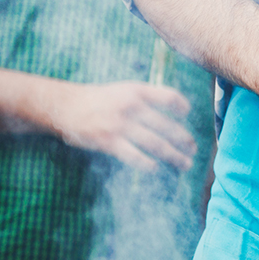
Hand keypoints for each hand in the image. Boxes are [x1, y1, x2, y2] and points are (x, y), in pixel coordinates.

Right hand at [54, 81, 197, 169]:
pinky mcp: (108, 141)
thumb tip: (175, 111)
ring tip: (184, 164)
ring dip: (173, 156)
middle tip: (193, 149)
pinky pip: (134, 156)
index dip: (182, 106)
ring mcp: (120, 125)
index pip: (169, 97)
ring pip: (155, 144)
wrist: (65, 106)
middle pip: (166, 126)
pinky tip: (156, 169)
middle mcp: (131, 106)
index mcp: (136, 91)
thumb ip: (146, 98)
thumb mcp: (123, 90)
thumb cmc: (99, 100)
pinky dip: (148, 164)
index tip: (187, 115)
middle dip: (183, 140)